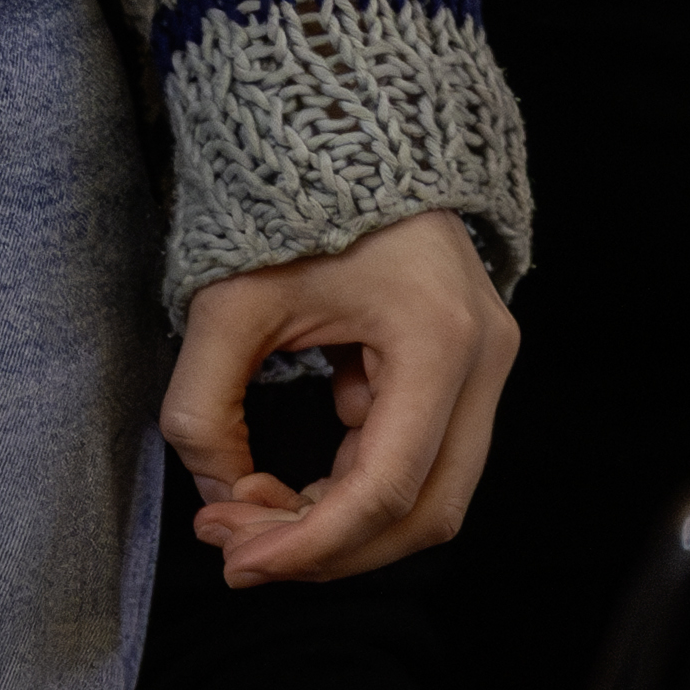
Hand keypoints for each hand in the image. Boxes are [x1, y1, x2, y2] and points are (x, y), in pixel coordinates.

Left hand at [167, 212, 515, 589]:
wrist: (341, 129)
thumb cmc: (286, 201)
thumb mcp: (226, 299)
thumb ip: (204, 404)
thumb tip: (218, 493)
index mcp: (438, 340)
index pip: (387, 487)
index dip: (311, 542)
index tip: (237, 560)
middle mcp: (484, 361)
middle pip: (424, 512)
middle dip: (327, 548)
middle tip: (235, 550)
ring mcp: (486, 366)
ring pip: (428, 496)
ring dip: (337, 524)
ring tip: (246, 515)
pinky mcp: (464, 370)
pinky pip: (419, 458)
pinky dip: (351, 487)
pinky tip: (282, 479)